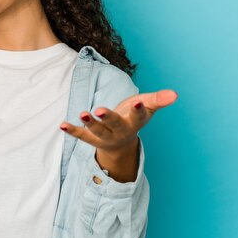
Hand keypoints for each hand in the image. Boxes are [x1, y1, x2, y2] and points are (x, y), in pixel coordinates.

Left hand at [60, 90, 177, 180]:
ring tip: (82, 114)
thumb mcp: (147, 107)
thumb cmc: (134, 117)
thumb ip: (158, 99)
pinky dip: (72, 131)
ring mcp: (106, 136)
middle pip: (115, 125)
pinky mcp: (92, 139)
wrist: (122, 143)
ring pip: (98, 132)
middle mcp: (121, 131)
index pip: (138, 116)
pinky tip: (62, 125)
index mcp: (135, 122)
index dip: (138, 110)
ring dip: (90, 123)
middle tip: (99, 109)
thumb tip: (175, 94)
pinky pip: (82, 136)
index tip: (138, 102)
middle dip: (108, 118)